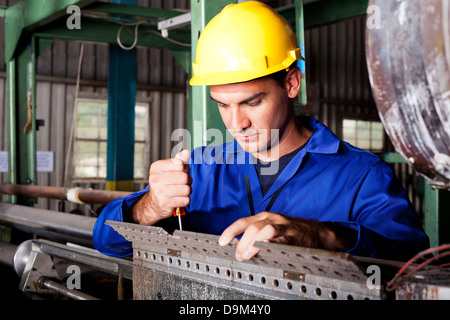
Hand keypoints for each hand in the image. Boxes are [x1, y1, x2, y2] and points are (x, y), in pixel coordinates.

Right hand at [129, 150, 190, 224]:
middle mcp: (156, 179)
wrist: (154, 203)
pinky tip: (178, 198)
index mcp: (157, 167)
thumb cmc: (163, 184)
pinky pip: (186, 200)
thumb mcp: (168, 169)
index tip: (181, 171)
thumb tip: (186, 153)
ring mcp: (160, 191)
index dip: (185, 168)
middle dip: (188, 181)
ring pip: (187, 189)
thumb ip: (178, 161)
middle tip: (183, 183)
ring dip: (187, 191)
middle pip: (185, 177)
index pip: (180, 164)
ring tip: (181, 191)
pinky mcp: (165, 203)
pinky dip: (185, 200)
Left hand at [218, 212, 351, 260]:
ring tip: (248, 255)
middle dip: (243, 241)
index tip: (222, 242)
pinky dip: (272, 246)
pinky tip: (266, 253)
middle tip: (239, 254)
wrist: (317, 232)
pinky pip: (282, 241)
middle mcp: (273, 220)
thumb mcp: (272, 226)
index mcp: (265, 217)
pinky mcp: (294, 238)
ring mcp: (284, 228)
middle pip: (253, 226)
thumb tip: (239, 247)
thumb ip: (256, 233)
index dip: (231, 231)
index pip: (243, 221)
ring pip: (266, 231)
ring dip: (254, 243)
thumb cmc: (291, 231)